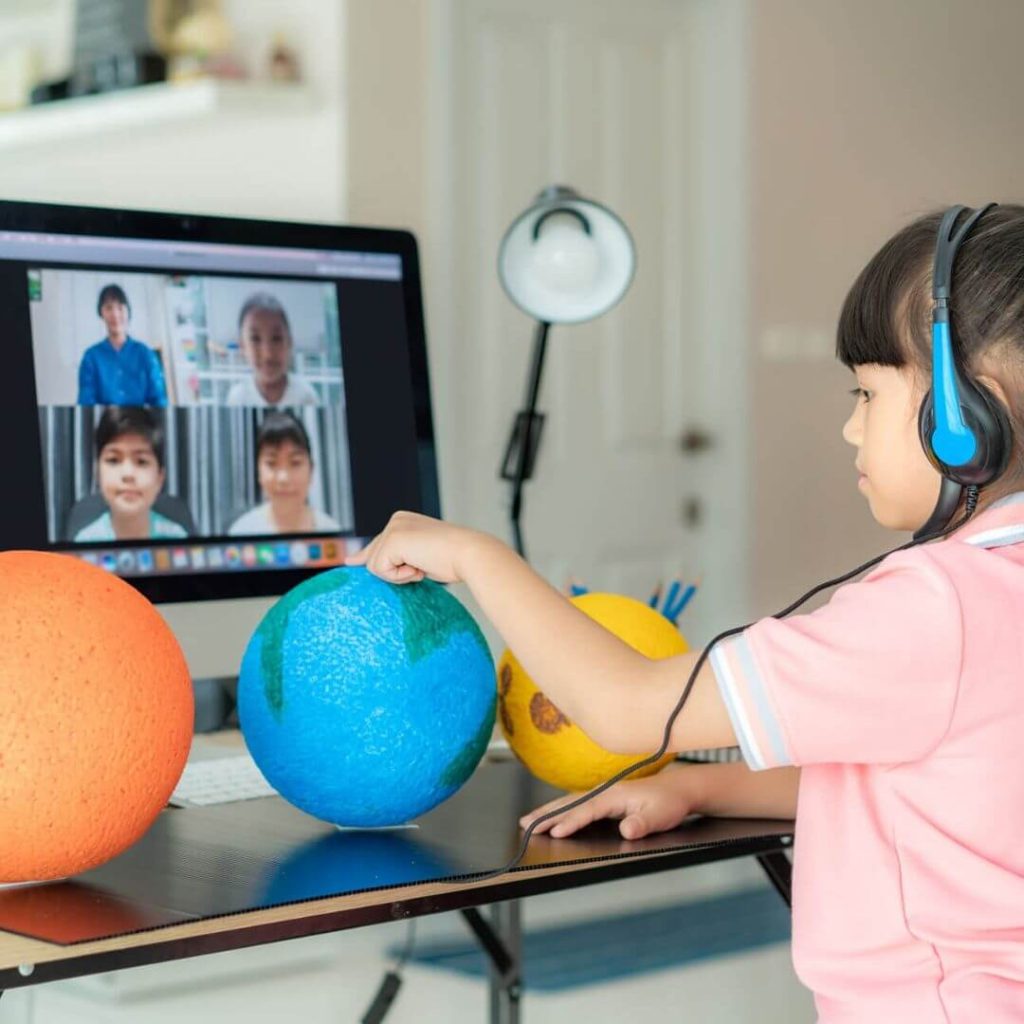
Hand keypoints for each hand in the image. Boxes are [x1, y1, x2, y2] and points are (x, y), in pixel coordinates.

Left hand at [345, 510, 488, 584]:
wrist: (469, 554)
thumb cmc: (451, 560)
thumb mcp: (419, 557)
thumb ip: (394, 558)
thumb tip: (359, 563)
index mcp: (403, 520)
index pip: (378, 545)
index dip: (368, 558)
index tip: (350, 561)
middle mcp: (396, 519)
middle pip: (372, 557)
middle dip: (392, 570)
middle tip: (422, 566)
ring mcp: (393, 528)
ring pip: (374, 566)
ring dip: (398, 575)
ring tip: (423, 566)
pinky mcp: (393, 540)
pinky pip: (380, 570)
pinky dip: (399, 576)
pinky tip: (419, 567)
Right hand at [519, 767, 697, 840]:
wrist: (681, 789)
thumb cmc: (670, 802)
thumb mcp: (661, 816)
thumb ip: (642, 823)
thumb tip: (626, 829)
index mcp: (615, 794)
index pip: (587, 809)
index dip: (570, 821)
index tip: (555, 832)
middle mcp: (606, 791)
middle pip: (570, 802)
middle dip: (546, 813)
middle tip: (525, 824)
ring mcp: (605, 794)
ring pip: (571, 801)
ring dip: (549, 810)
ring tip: (529, 821)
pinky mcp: (606, 799)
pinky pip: (577, 803)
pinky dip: (561, 809)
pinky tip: (554, 816)